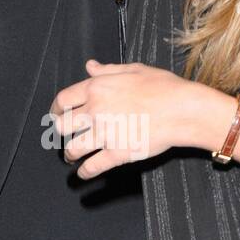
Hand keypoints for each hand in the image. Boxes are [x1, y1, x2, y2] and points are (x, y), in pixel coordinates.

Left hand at [50, 59, 205, 178]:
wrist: (183, 109)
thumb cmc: (163, 87)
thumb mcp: (134, 70)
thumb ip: (108, 70)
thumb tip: (91, 66)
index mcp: (97, 88)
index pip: (63, 99)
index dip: (56, 109)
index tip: (57, 114)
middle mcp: (95, 111)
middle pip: (62, 126)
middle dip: (61, 132)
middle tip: (64, 135)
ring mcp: (105, 134)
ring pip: (73, 149)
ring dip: (70, 154)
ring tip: (71, 157)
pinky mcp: (117, 153)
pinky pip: (92, 167)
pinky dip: (85, 172)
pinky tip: (84, 173)